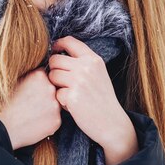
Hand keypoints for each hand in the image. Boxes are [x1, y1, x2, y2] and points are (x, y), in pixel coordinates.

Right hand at [0, 68, 61, 149]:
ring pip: (54, 103)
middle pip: (52, 88)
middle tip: (32, 102)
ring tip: (32, 112)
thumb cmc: (5, 104)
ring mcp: (55, 105)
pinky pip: (55, 118)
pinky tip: (35, 121)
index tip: (32, 89)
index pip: (45, 75)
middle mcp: (50, 88)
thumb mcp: (15, 82)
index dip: (38, 82)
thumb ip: (30, 76)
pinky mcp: (57, 120)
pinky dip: (48, 120)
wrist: (3, 126)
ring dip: (47, 107)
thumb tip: (38, 75)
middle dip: (45, 94)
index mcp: (39, 76)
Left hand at [48, 36, 137, 164]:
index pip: (69, 41)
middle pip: (54, 59)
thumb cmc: (101, 98)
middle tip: (63, 82)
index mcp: (93, 59)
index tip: (54, 51)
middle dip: (54, 70)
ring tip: (69, 93)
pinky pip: (56, 93)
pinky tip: (72, 105)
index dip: (57, 45)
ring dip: (56, 85)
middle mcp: (86, 67)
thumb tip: (57, 52)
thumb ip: (82, 62)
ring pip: (52, 76)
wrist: (112, 123)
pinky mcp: (72, 96)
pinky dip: (61, 100)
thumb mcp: (98, 73)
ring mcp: (79, 81)